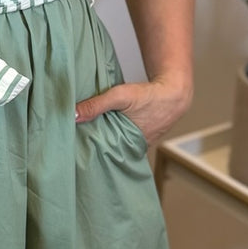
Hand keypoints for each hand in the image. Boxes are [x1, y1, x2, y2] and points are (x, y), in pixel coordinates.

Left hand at [74, 76, 190, 146]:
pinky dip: (113, 132)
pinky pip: (122, 137)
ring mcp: (137, 143)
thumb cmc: (149, 97)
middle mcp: (133, 149)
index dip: (89, 152)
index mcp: (128, 146)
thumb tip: (73, 114)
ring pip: (114, 143)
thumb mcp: (120, 96)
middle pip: (107, 150)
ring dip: (103, 138)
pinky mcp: (139, 135)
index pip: (103, 155)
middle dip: (93, 146)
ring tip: (84, 134)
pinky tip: (101, 126)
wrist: (174, 93)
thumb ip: (96, 105)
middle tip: (74, 142)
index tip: (73, 149)